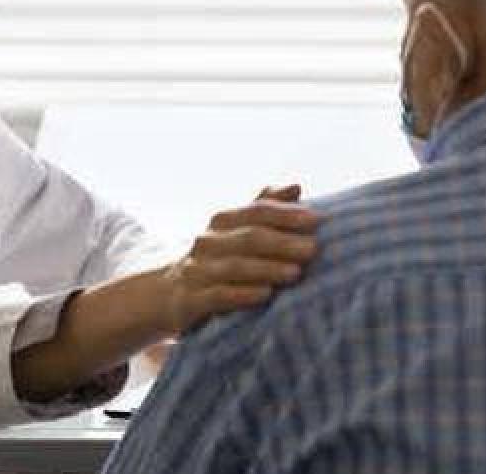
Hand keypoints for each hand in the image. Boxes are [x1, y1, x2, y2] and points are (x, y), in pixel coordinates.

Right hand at [158, 184, 319, 334]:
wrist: (169, 294)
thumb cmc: (217, 259)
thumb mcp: (236, 231)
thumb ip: (265, 207)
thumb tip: (296, 185)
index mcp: (222, 221)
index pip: (256, 211)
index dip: (285, 214)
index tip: (316, 219)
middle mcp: (207, 242)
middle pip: (248, 237)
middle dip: (283, 242)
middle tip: (314, 249)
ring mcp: (197, 270)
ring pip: (234, 266)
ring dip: (267, 268)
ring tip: (296, 273)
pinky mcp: (191, 299)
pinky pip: (218, 295)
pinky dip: (243, 294)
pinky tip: (266, 295)